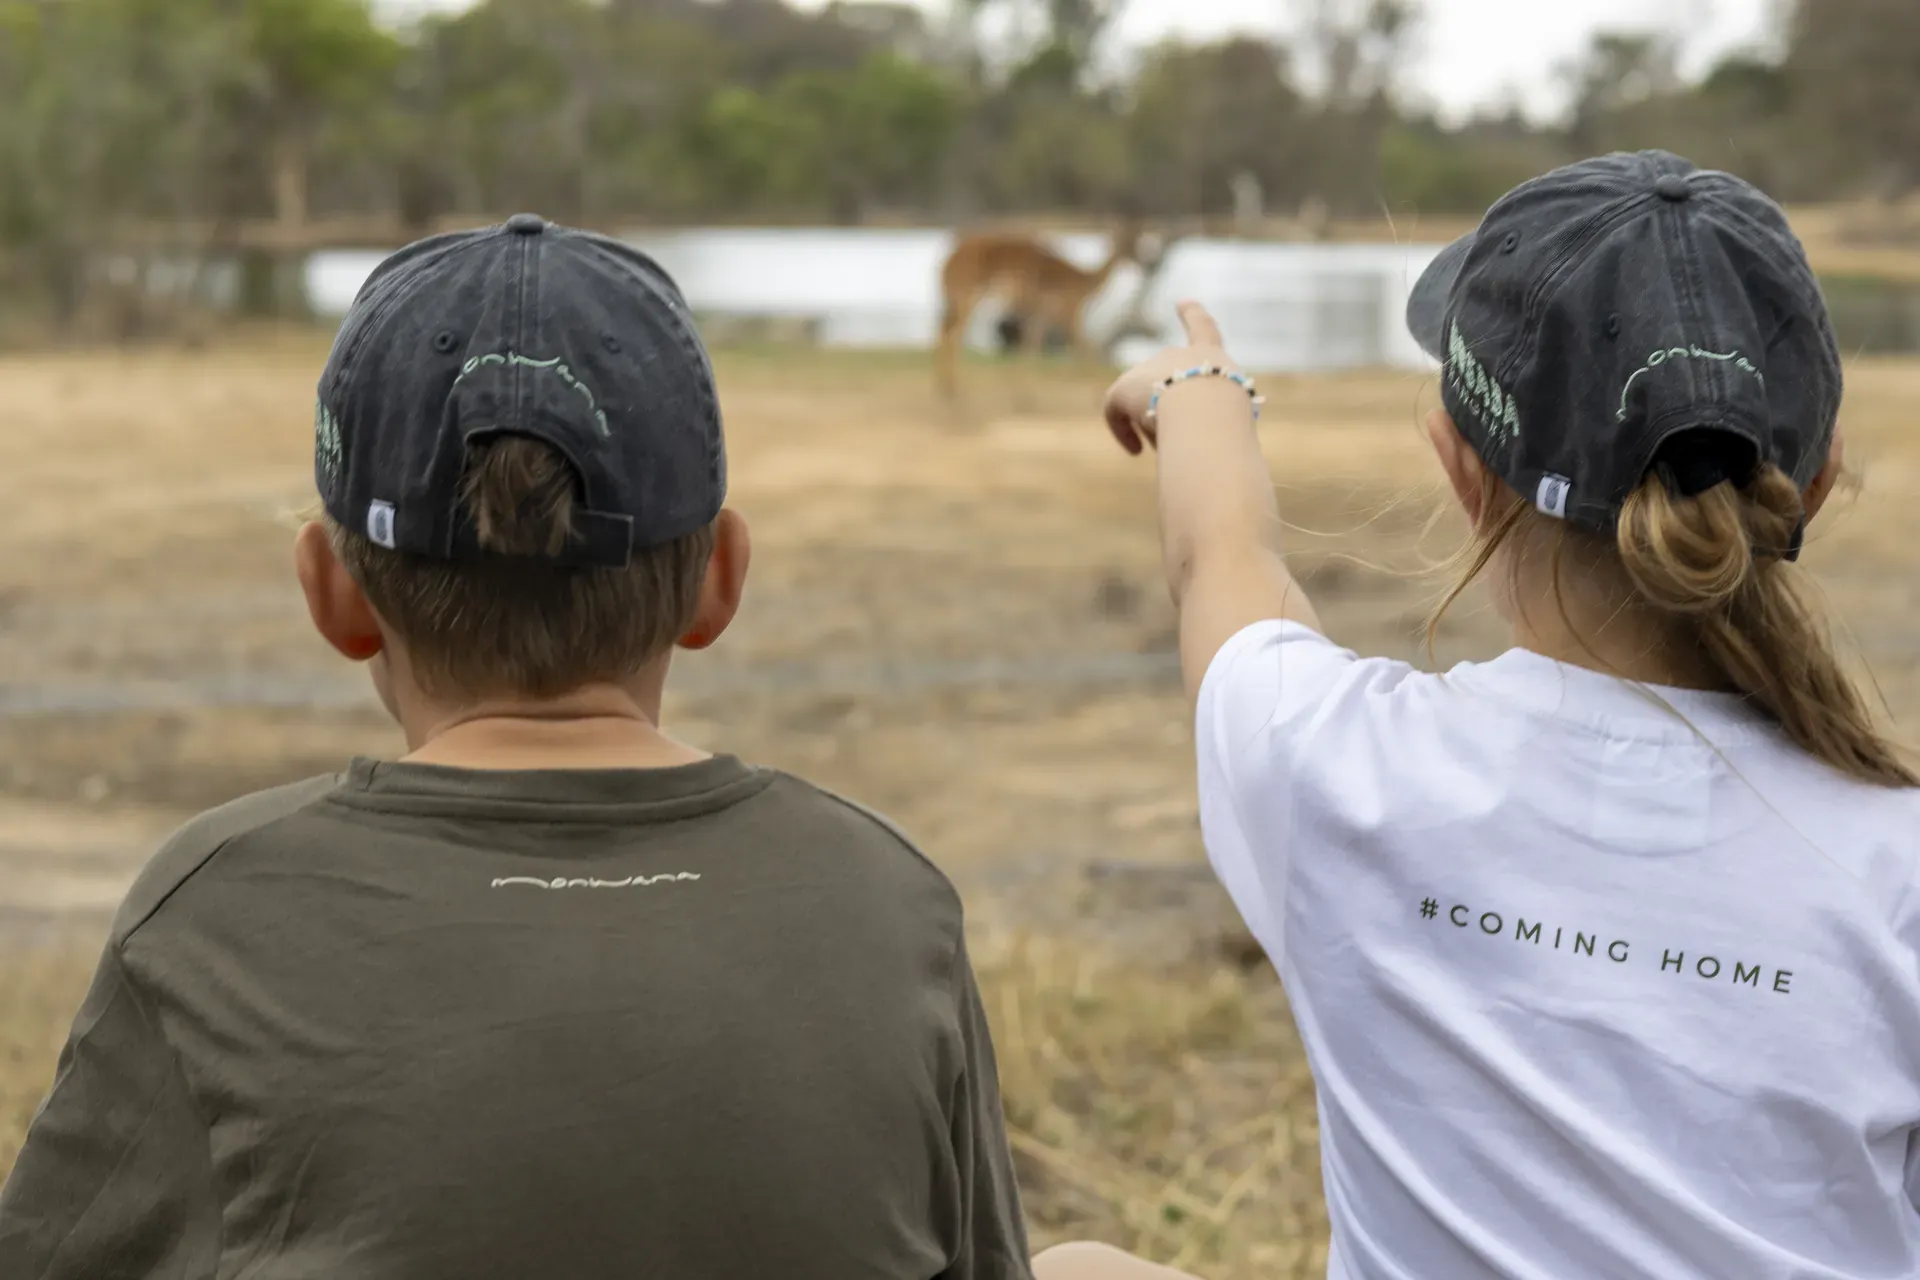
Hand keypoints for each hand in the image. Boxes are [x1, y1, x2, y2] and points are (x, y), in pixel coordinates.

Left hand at [1102, 300, 1242, 454]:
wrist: (1208, 414)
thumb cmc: (1229, 424)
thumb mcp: (1235, 421)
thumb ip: (1215, 421)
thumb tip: (1188, 437)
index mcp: (1213, 358)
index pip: (1204, 331)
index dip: (1193, 316)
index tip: (1182, 303)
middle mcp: (1181, 355)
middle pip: (1172, 389)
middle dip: (1176, 415)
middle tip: (1187, 438)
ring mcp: (1151, 368)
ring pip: (1149, 404)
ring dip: (1158, 427)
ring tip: (1173, 442)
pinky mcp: (1125, 387)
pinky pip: (1117, 410)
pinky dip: (1124, 430)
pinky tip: (1134, 450)